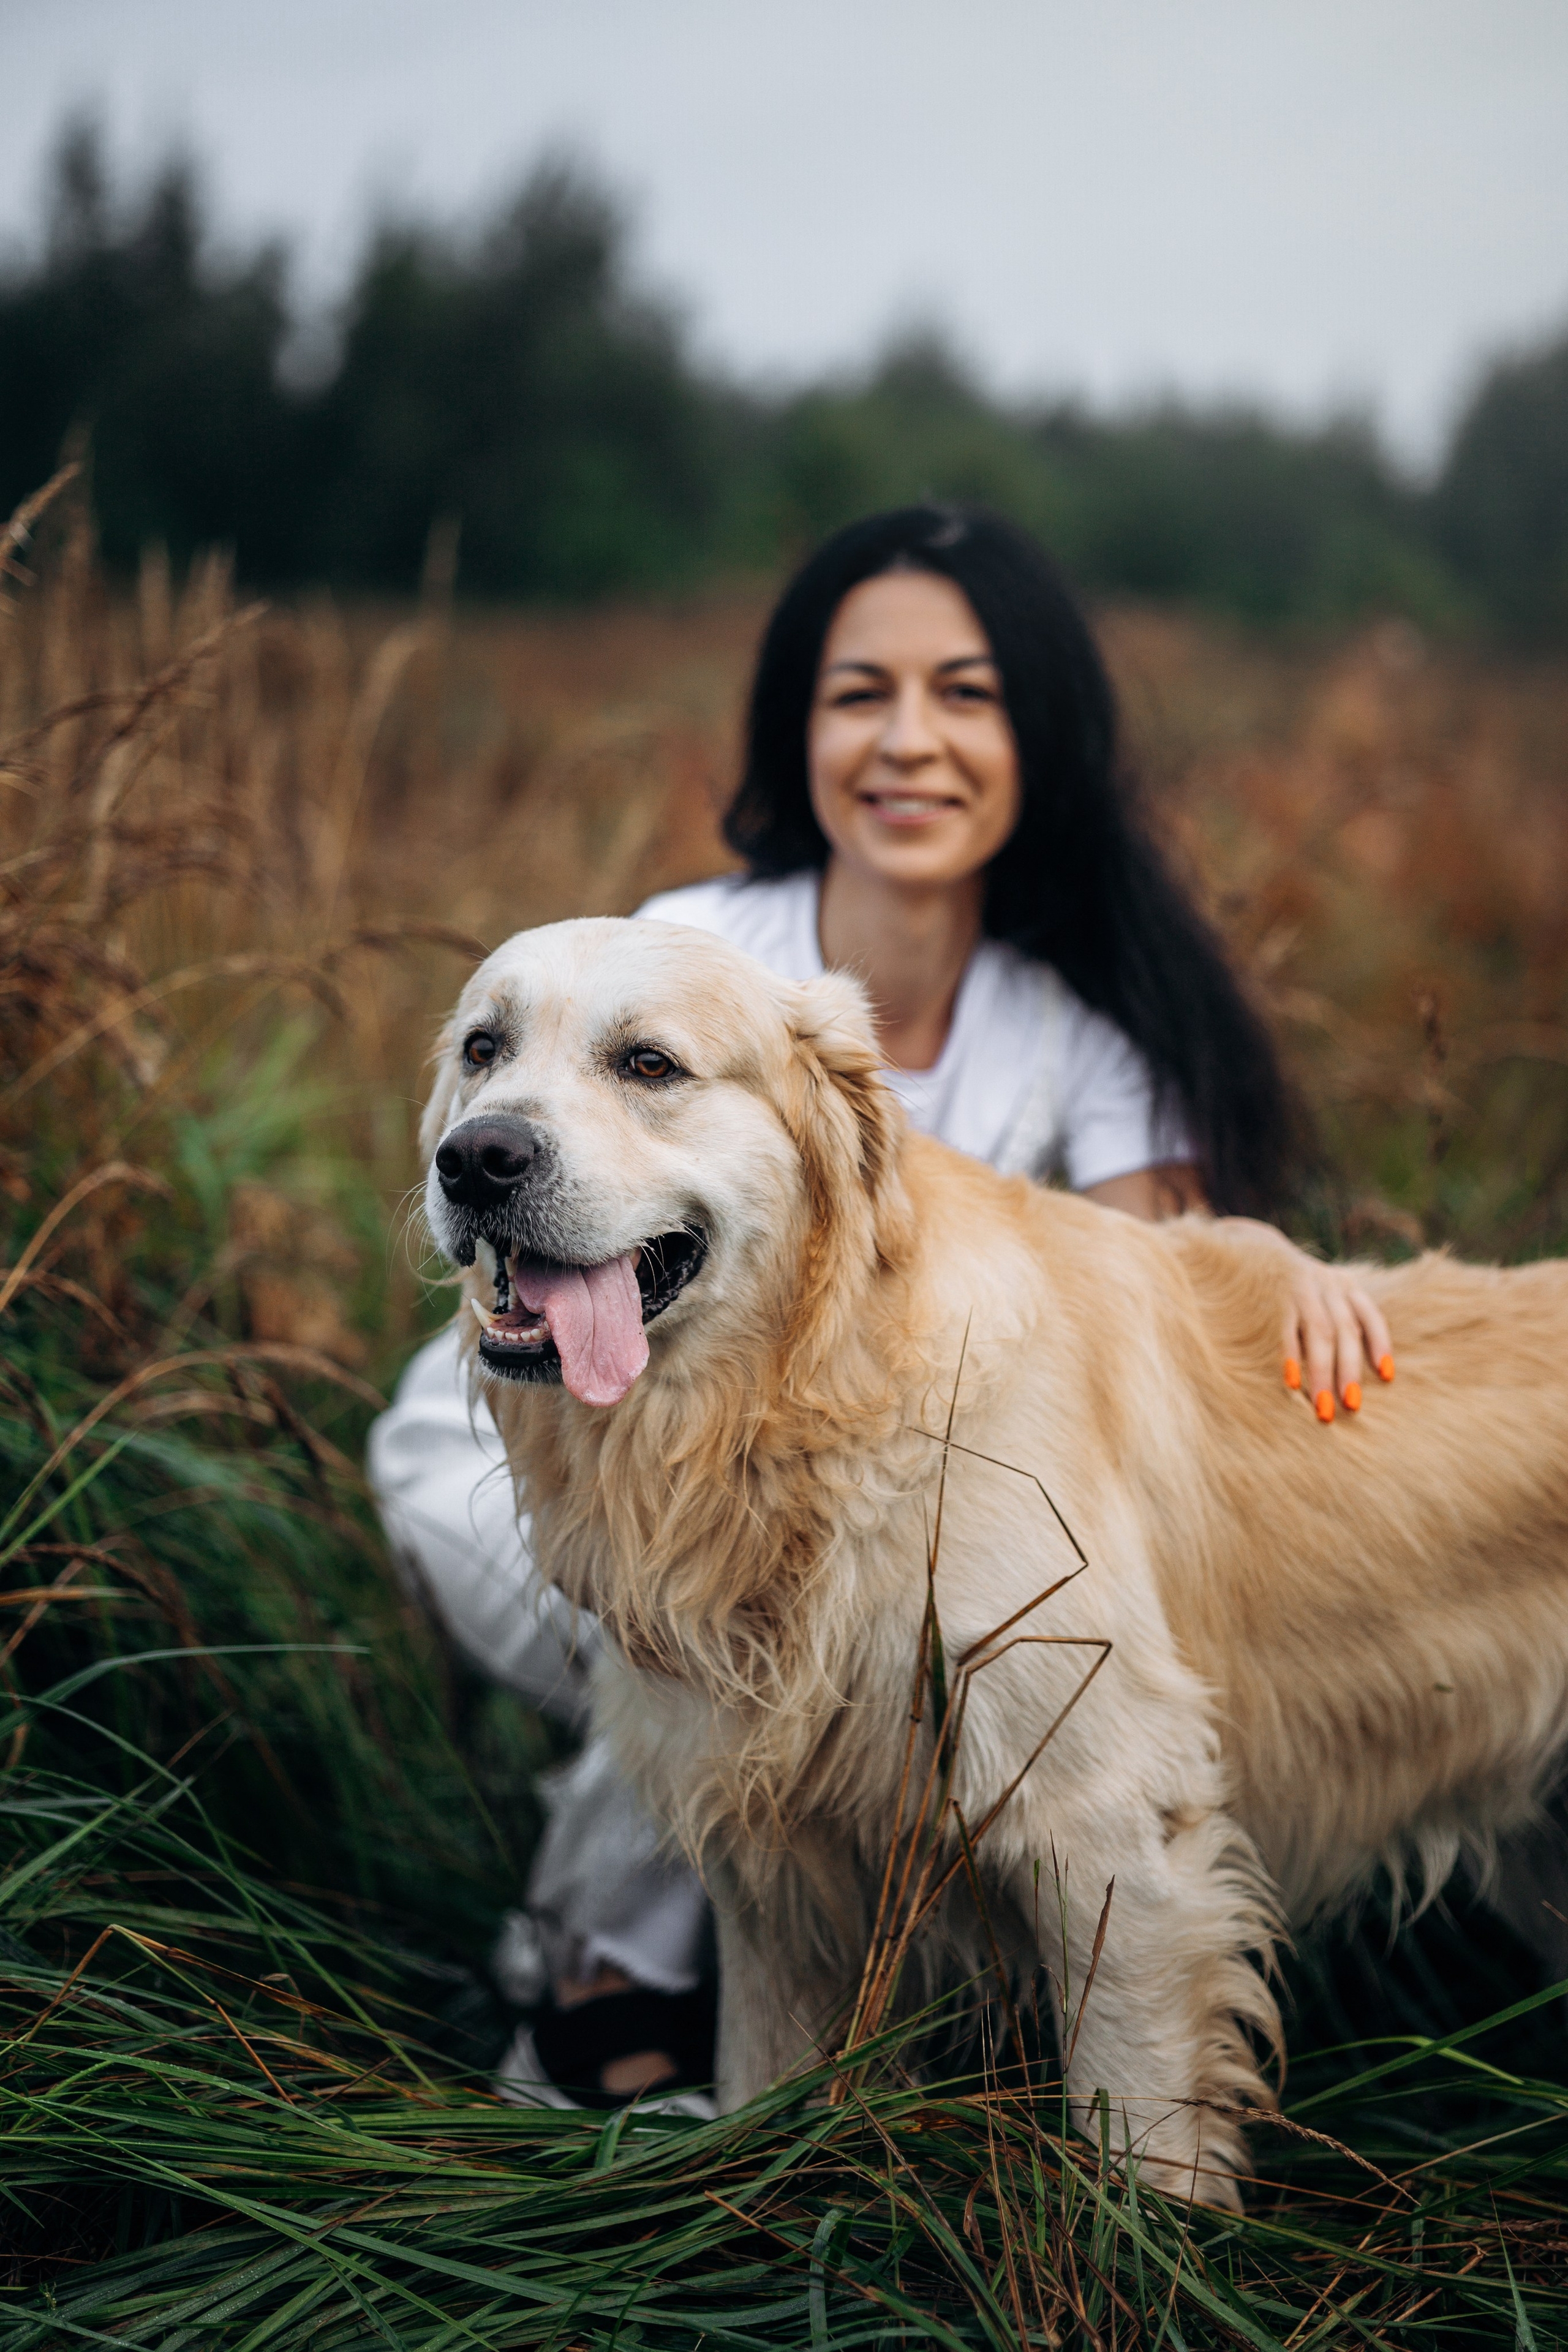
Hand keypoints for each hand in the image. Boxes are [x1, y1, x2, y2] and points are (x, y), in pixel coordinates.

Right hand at [1280, 1259, 1393, 1422]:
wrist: (1246, 1245)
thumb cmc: (1287, 1281)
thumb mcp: (1319, 1287)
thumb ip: (1334, 1313)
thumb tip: (1349, 1366)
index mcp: (1343, 1283)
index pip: (1369, 1315)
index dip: (1380, 1344)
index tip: (1386, 1376)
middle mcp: (1326, 1283)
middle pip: (1345, 1330)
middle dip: (1349, 1371)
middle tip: (1351, 1406)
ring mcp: (1299, 1287)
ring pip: (1320, 1332)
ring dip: (1323, 1373)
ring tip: (1323, 1407)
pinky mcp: (1272, 1293)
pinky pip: (1286, 1329)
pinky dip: (1291, 1356)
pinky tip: (1293, 1383)